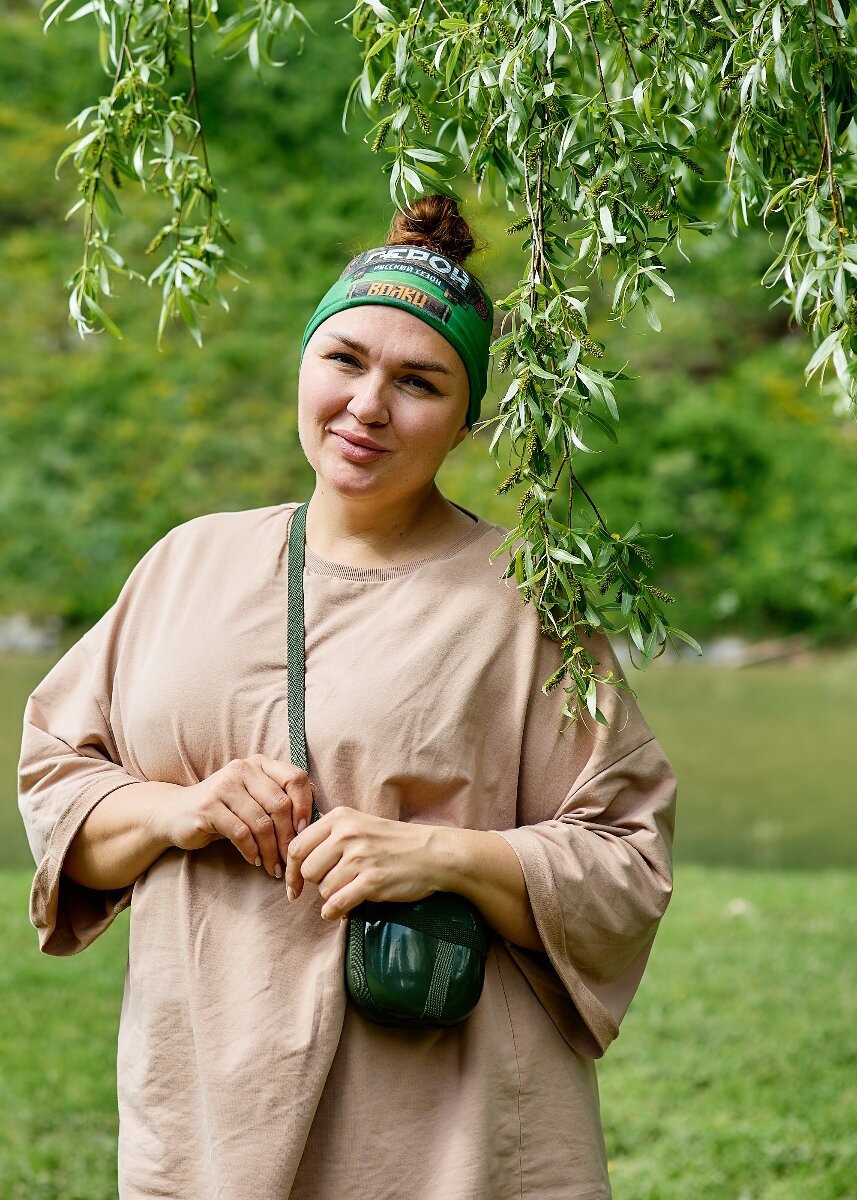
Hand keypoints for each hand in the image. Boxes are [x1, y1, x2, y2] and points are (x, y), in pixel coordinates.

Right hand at [157, 754, 315, 878]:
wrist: (175, 813)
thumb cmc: (224, 809)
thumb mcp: (253, 798)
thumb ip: (279, 796)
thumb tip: (317, 803)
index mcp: (259, 764)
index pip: (296, 778)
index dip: (305, 806)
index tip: (306, 833)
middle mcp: (242, 769)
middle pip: (280, 805)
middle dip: (289, 838)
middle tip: (291, 860)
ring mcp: (223, 786)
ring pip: (261, 823)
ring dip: (271, 851)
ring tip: (275, 868)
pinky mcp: (208, 807)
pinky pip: (240, 833)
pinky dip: (252, 851)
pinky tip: (255, 861)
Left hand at [285, 807, 442, 919]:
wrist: (433, 853)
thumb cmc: (394, 842)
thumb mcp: (360, 825)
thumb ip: (329, 837)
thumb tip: (296, 863)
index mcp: (341, 818)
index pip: (297, 846)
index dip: (290, 870)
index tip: (293, 886)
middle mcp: (348, 834)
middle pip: (307, 870)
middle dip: (317, 884)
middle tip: (334, 885)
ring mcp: (360, 858)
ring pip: (324, 889)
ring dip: (333, 896)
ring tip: (351, 890)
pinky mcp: (373, 881)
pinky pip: (337, 904)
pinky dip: (335, 912)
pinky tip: (342, 912)